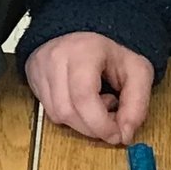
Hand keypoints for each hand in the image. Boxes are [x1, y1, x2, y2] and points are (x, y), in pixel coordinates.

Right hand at [22, 31, 153, 142]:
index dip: (100, 124)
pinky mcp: (33, 77)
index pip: (84, 97)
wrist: (87, 34)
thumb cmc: (113, 52)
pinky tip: (82, 102)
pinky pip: (49, 111)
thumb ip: (137, 105)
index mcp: (83, 51)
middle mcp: (55, 58)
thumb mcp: (138, 72)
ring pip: (56, 115)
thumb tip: (124, 134)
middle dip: (92, 127)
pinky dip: (70, 116)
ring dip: (81, 122)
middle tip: (111, 121)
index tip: (116, 135)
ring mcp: (40, 67)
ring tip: (97, 104)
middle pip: (67, 111)